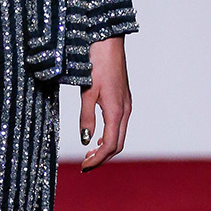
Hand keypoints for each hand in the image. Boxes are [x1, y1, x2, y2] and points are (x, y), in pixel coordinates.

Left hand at [77, 35, 130, 170]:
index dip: (97, 159)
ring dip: (106, 148)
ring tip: (89, 155)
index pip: (110, 145)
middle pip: (118, 144)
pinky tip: (98, 137)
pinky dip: (109, 136)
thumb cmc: (95, 64)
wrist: (107, 43)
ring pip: (120, 134)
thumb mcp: (87, 91)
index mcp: (117, 111)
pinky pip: (119, 124)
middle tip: (85, 165)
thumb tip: (86, 141)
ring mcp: (126, 104)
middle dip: (102, 157)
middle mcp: (125, 110)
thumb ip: (86, 116)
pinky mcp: (123, 99)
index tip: (84, 167)